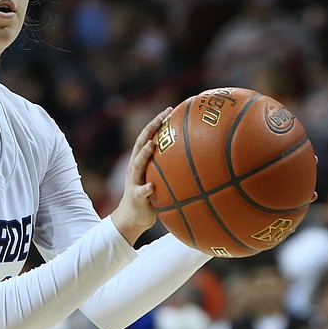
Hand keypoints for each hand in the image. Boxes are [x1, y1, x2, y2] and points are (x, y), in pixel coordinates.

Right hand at [111, 107, 171, 244]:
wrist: (131, 218)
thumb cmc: (150, 197)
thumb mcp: (158, 180)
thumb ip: (169, 169)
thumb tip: (196, 159)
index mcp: (140, 161)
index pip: (147, 137)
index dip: (156, 123)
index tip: (168, 110)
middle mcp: (134, 168)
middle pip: (140, 143)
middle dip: (150, 128)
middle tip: (162, 116)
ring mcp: (134, 181)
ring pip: (137, 164)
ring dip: (143, 154)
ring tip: (152, 144)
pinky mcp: (135, 197)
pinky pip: (140, 192)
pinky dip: (145, 188)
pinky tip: (151, 186)